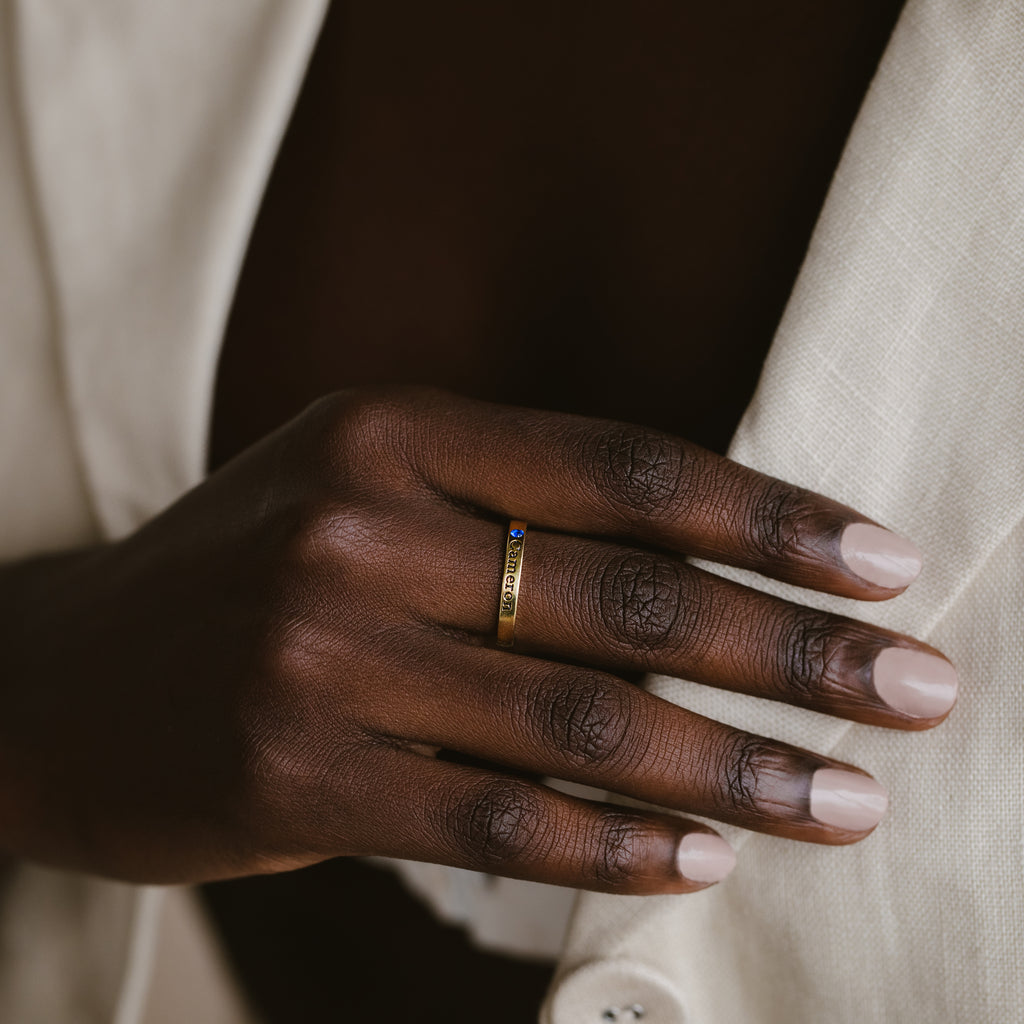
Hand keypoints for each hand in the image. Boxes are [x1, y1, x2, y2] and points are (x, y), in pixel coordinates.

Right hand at [0, 387, 956, 892]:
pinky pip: (493, 822)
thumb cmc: (247, 571)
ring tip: (845, 800)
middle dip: (795, 651)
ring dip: (734, 770)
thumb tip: (707, 581)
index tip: (882, 566)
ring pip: (578, 722)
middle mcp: (357, 526)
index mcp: (391, 431)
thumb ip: (512, 514)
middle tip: (919, 692)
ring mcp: (316, 653)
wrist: (61, 676)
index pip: (624, 468)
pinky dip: (611, 848)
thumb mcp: (368, 490)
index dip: (768, 518)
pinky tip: (702, 859)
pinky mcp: (289, 779)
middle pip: (626, 595)